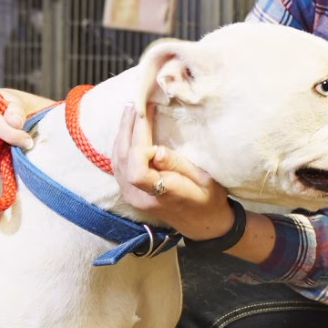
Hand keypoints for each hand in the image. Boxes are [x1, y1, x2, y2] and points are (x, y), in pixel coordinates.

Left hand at [109, 102, 232, 238]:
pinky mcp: (129, 192)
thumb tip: (157, 150)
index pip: (137, 170)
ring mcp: (131, 196)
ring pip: (117, 160)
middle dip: (129, 128)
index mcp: (161, 195)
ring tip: (130, 111)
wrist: (203, 224)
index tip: (149, 119)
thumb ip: (179, 165)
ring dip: (123, 133)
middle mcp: (140, 197)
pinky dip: (122, 145)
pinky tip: (127, 131)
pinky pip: (119, 165)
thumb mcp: (205, 181)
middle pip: (124, 159)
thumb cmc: (209, 200)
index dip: (139, 143)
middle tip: (136, 104)